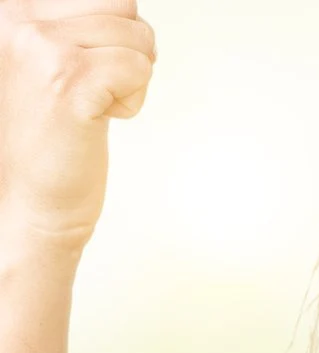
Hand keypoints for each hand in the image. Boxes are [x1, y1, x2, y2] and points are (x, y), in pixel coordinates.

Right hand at [0, 0, 154, 251]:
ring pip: (138, 36)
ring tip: (89, 104)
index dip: (110, 28)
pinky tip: (97, 119)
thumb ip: (73, 25)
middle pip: (121, 3)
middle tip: (93, 86)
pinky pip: (139, 68)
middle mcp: (17, 21)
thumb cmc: (45, 134)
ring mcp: (41, 48)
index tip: (85, 67)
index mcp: (11, 11)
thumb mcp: (45, 58)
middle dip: (127, 48)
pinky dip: (133, 99)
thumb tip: (122, 5)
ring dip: (130, 76)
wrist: (24, 201)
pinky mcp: (70, 81)